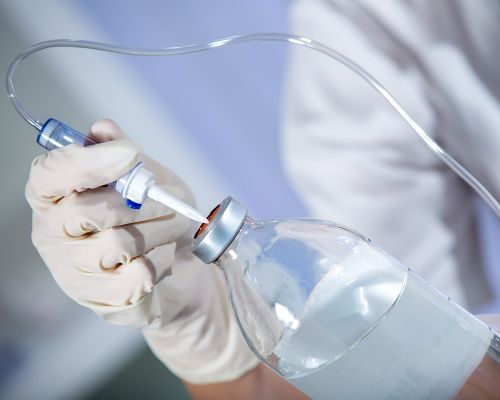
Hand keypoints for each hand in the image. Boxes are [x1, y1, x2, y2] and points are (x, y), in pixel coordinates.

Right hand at [26, 119, 257, 382]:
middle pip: (85, 211)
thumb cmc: (155, 215)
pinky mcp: (101, 299)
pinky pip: (135, 275)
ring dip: (160, 231)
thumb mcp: (147, 176)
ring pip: (117, 243)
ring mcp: (73, 270)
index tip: (130, 154)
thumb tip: (102, 129)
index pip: (50, 174)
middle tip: (171, 200)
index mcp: (55, 195)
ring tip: (175, 228)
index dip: (89, 161)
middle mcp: (53, 233)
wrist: (176, 264)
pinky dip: (160, 261)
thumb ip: (122, 153)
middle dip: (141, 202)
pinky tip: (163, 256)